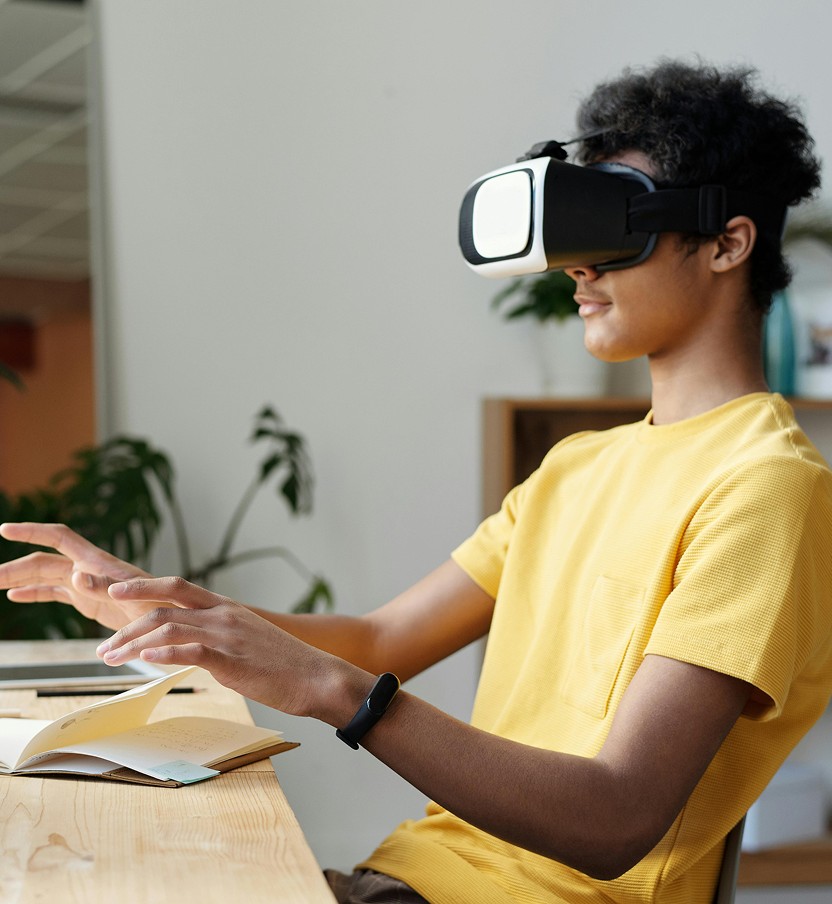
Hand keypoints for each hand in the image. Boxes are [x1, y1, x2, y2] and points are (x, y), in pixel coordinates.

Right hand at [0, 522, 153, 629]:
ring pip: (44, 577)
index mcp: (96, 562)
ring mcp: (85, 584)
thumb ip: (103, 586)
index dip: (32, 531)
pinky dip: (34, 593)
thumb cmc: (159, 605)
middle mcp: (87, 569)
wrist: (170, 620)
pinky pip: (54, 593)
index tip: (5, 529)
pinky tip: (14, 596)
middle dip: (15, 566)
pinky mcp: (87, 601)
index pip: (58, 538)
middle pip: (42, 561)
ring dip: (19, 579)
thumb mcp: (133, 597)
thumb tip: (75, 575)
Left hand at [98, 576, 366, 718]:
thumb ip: (217, 638)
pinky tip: (146, 659)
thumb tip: (190, 647)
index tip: (113, 592)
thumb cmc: (284, 665)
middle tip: (102, 647)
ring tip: (111, 659)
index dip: (142, 586)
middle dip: (125, 624)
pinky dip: (165, 652)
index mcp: (226, 608)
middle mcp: (223, 615)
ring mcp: (228, 635)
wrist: (318, 677)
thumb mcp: (246, 642)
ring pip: (170, 627)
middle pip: (163, 607)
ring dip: (134, 643)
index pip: (176, 587)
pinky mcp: (233, 659)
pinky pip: (193, 651)